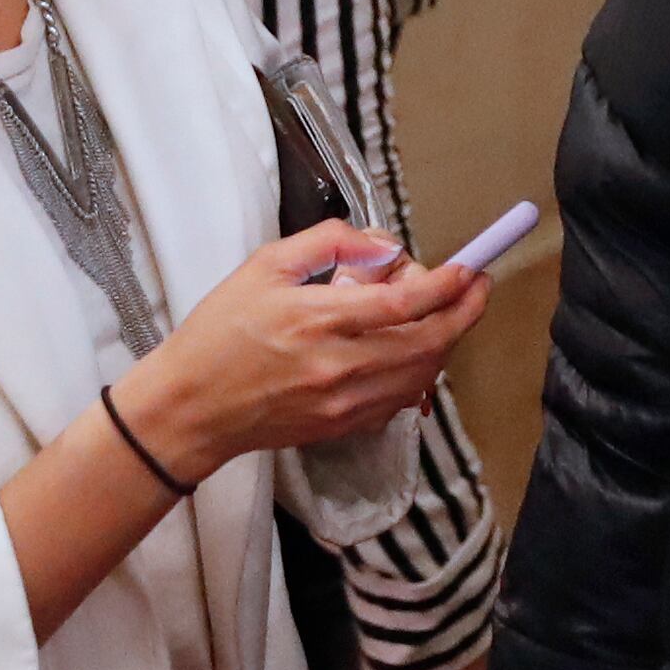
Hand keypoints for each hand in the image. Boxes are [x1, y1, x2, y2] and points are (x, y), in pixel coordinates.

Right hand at [127, 224, 487, 473]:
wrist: (191, 408)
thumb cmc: (219, 333)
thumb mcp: (265, 266)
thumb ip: (330, 243)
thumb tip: (384, 244)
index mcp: (316, 320)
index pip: (404, 303)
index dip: (447, 285)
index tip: (469, 268)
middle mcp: (337, 366)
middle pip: (428, 342)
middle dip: (465, 312)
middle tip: (478, 287)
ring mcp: (343, 402)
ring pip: (422, 373)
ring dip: (447, 341)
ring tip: (448, 313)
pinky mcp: (343, 426)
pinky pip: (400, 398)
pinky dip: (420, 371)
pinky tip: (415, 349)